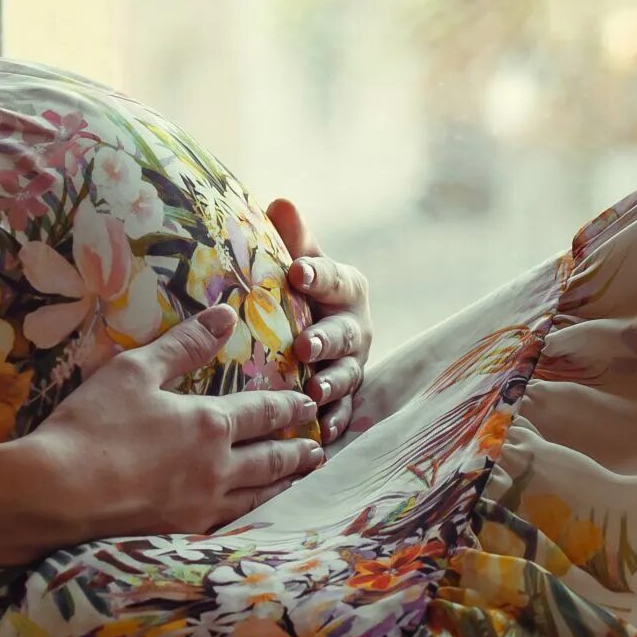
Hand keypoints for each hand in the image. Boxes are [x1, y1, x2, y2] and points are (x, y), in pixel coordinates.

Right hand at [10, 303, 324, 546]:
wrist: (61, 492)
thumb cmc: (94, 424)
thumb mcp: (135, 370)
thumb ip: (184, 344)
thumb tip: (225, 314)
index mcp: (209, 423)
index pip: (262, 412)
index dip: (288, 406)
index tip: (310, 403)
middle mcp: (217, 467)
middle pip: (270, 458)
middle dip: (296, 450)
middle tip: (318, 447)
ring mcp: (202, 505)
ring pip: (258, 495)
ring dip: (283, 484)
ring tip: (299, 479)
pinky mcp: (183, 533)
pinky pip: (233, 523)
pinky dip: (254, 515)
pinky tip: (254, 515)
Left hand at [267, 197, 371, 443]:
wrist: (310, 323)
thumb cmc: (298, 286)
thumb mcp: (296, 259)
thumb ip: (292, 237)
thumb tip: (280, 203)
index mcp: (345, 286)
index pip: (333, 277)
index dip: (317, 274)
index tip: (297, 273)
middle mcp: (356, 326)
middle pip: (345, 332)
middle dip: (327, 339)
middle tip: (305, 345)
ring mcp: (352, 363)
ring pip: (346, 375)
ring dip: (332, 385)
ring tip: (313, 393)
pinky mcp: (345, 397)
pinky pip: (344, 412)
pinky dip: (334, 422)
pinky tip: (321, 433)